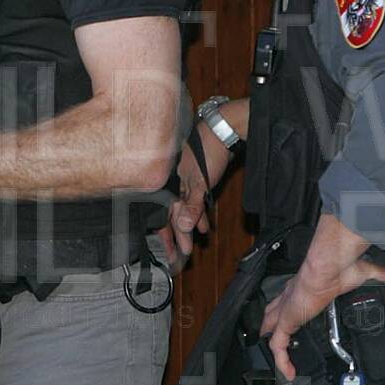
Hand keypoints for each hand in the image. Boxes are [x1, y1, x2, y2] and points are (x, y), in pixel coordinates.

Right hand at [161, 124, 229, 267]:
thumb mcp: (200, 183)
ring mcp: (181, 180)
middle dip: (179, 234)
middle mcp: (170, 183)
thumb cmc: (208, 153)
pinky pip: (191, 200)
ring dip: (189, 225)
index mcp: (167, 184)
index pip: (163, 216)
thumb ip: (191, 206)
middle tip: (184, 252)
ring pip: (182, 208)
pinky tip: (203, 223)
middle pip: (171, 214)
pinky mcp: (193, 177)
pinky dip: (197, 212)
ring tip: (196, 240)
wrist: (221, 131)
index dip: (169, 236)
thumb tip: (183, 227)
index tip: (174, 253)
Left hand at [256, 254, 384, 381]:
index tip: (295, 318)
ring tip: (284, 362)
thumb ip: (379, 274)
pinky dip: (283, 360)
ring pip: (273, 331)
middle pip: (274, 313)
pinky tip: (290, 371)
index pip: (292, 299)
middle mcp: (292, 298)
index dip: (290, 309)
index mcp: (306, 286)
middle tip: (277, 340)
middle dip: (272, 326)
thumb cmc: (342, 266)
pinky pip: (278, 345)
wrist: (331, 266)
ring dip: (278, 346)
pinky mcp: (287, 320)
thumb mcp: (363, 272)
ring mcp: (287, 310)